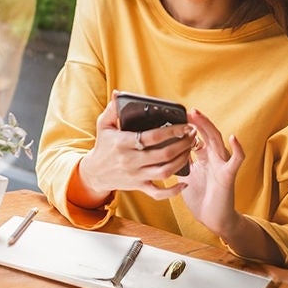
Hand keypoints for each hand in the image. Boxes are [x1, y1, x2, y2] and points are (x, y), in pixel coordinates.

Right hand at [74, 91, 196, 202]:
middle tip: (193, 135)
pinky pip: (158, 193)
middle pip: (163, 154)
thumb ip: (112, 109)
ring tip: (190, 150)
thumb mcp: (103, 125)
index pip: (152, 137)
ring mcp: (136, 175)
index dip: (172, 131)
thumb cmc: (103, 146)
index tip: (186, 125)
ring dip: (182, 161)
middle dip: (182, 144)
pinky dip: (173, 191)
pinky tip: (184, 182)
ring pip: (165, 172)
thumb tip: (118, 93)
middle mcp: (130, 160)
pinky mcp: (139, 186)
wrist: (94, 173)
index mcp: (122, 143)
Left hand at [177, 109, 243, 235]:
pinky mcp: (229, 175)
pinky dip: (237, 149)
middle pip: (206, 135)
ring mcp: (222, 165)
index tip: (177, 115)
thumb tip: (161, 151)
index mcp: (202, 158)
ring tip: (200, 116)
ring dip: (209, 128)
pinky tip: (234, 138)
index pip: (196, 137)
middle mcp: (213, 158)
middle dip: (198, 122)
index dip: (188, 126)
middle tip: (188, 110)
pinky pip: (236, 160)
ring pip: (218, 142)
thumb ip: (178, 163)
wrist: (213, 218)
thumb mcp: (184, 176)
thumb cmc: (200, 197)